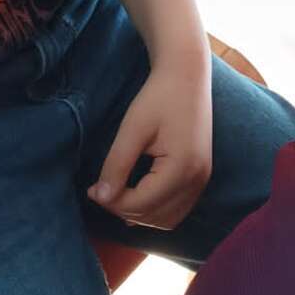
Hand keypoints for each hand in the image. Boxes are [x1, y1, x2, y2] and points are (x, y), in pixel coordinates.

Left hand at [88, 57, 213, 230]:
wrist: (187, 75)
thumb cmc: (159, 96)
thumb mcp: (133, 129)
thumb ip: (117, 165)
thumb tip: (101, 198)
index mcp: (182, 167)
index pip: (142, 203)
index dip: (113, 202)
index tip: (92, 189)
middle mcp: (197, 179)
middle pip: (154, 216)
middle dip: (124, 208)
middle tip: (101, 190)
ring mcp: (203, 179)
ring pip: (168, 220)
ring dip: (141, 214)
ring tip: (118, 193)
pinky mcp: (202, 175)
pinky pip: (178, 208)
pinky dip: (157, 210)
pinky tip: (139, 194)